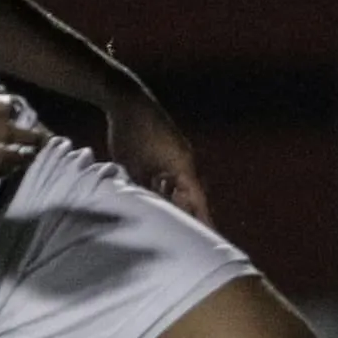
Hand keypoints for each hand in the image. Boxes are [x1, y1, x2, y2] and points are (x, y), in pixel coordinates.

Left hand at [103, 88, 212, 221]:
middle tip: (185, 231)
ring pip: (184, 183)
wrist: (128, 100)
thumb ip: (144, 192)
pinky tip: (155, 193)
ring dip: (177, 197)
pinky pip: (175, 172)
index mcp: (184, 166)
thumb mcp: (133, 170)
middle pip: (194, 193)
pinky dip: (169, 185)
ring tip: (167, 213)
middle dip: (189, 211)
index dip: (204, 220)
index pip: (198, 201)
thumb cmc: (130, 135)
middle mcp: (188, 160)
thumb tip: (149, 211)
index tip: (209, 236)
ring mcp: (180, 153)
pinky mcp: (171, 147)